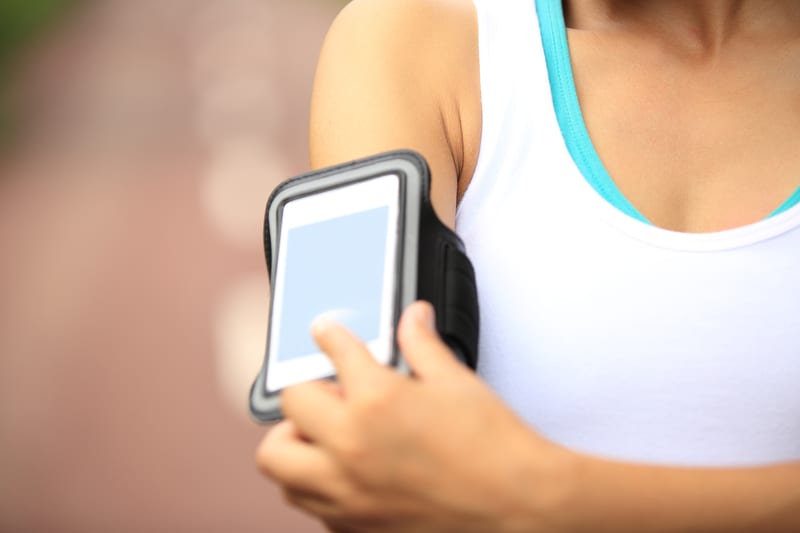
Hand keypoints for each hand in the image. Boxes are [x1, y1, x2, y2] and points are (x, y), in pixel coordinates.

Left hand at [256, 302, 572, 532]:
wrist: (518, 506)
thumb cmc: (493, 447)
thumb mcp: (456, 382)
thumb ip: (423, 345)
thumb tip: (413, 317)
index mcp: (376, 402)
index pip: (332, 351)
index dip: (329, 334)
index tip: (325, 332)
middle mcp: (350, 447)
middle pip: (289, 405)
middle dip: (304, 390)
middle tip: (328, 390)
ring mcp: (346, 492)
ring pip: (279, 463)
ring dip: (294, 440)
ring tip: (321, 432)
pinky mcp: (353, 524)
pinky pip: (307, 500)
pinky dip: (313, 481)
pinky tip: (342, 469)